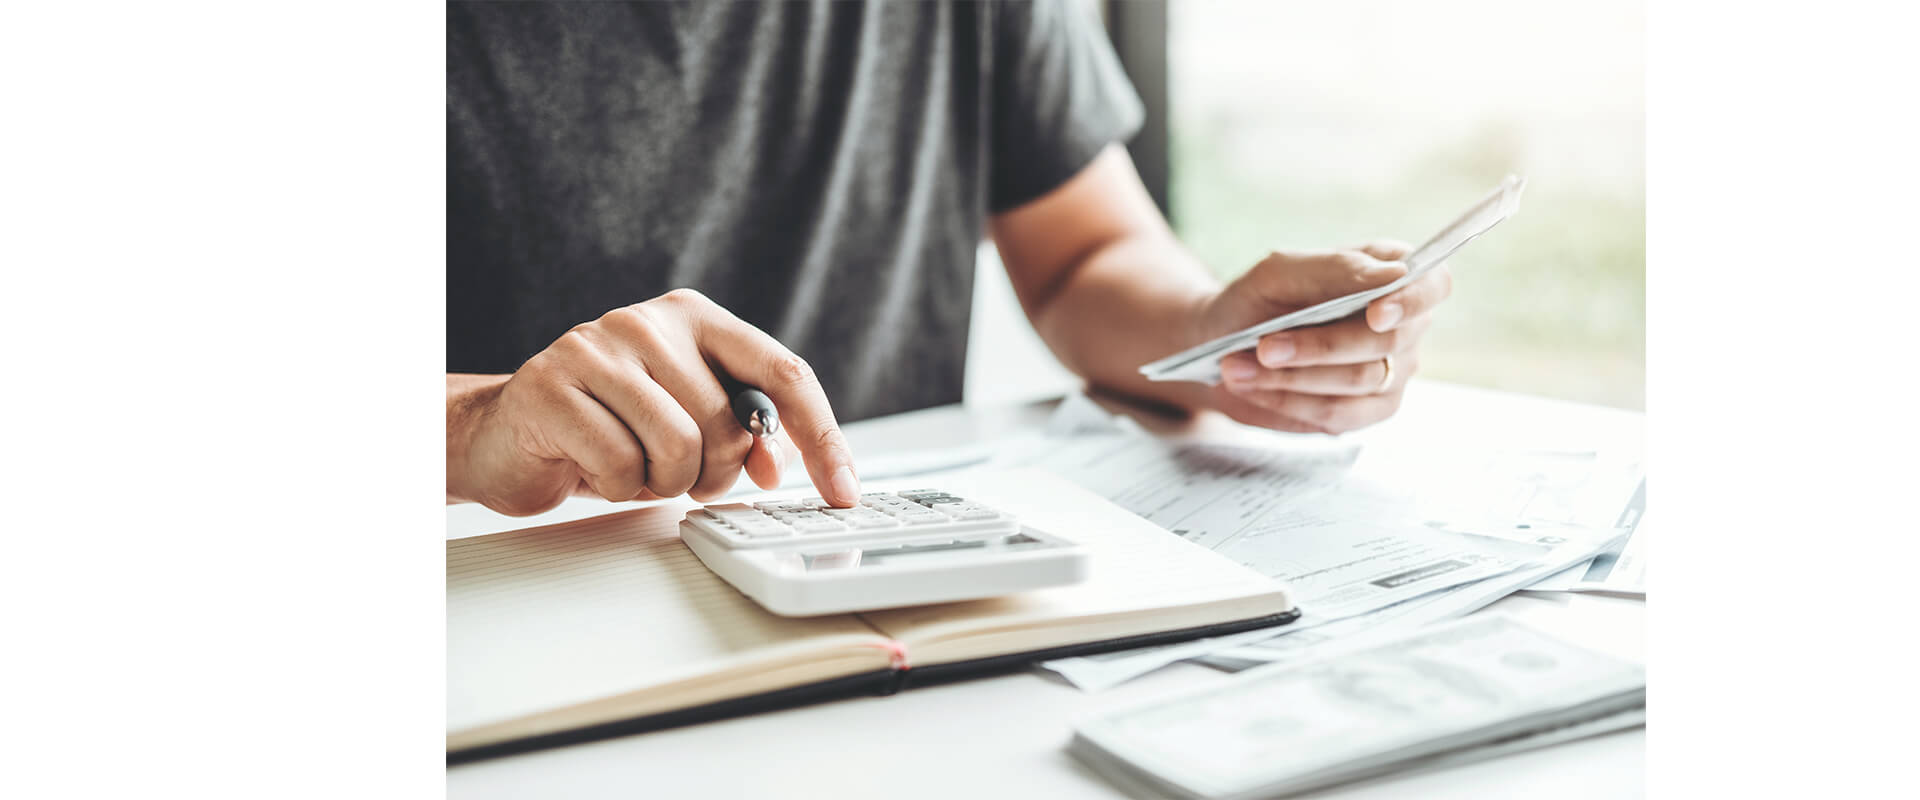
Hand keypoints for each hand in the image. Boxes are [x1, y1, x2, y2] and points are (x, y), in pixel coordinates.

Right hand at [447, 289, 859, 515]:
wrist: (506, 431)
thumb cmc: (607, 427)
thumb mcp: (687, 422)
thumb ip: (742, 432)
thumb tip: (778, 463)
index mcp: (696, 319)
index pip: (784, 372)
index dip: (821, 437)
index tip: (843, 490)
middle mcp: (649, 321)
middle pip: (730, 425)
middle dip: (711, 473)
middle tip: (673, 473)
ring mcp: (597, 346)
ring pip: (678, 446)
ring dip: (660, 483)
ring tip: (630, 467)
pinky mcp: (553, 384)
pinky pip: (619, 464)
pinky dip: (615, 486)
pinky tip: (590, 466)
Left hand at [1196, 241, 1451, 433]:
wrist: (1222, 343)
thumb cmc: (1259, 299)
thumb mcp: (1282, 271)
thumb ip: (1336, 269)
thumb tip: (1393, 275)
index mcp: (1392, 275)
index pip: (1432, 286)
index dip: (1410, 301)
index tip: (1375, 314)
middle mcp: (1404, 326)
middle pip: (1387, 342)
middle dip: (1320, 346)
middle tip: (1264, 345)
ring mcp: (1392, 373)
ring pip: (1358, 380)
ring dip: (1293, 376)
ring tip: (1237, 366)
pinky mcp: (1367, 412)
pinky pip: (1339, 414)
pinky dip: (1290, 402)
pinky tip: (1253, 387)